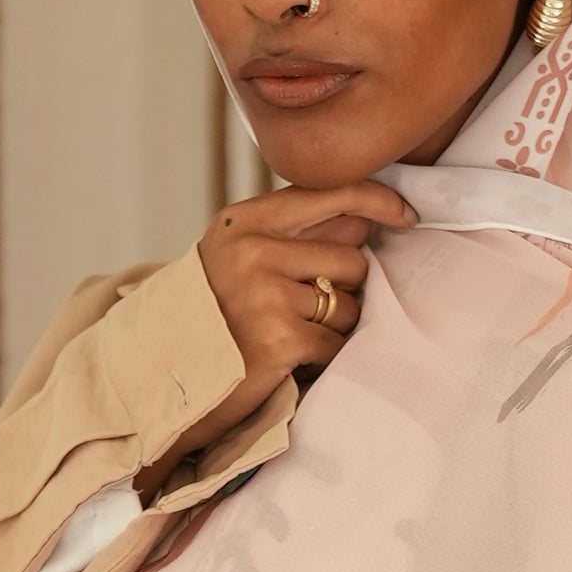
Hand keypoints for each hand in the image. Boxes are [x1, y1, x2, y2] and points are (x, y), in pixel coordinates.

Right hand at [197, 178, 418, 402]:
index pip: (330, 194)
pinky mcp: (280, 338)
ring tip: (291, 336)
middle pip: (350, 259)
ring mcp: (265, 293)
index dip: (378, 201)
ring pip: (347, 304)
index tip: (406, 215)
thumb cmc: (211, 317)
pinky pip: (335, 343)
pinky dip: (322, 358)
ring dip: (333, 328)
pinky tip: (290, 361)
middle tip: (304, 313)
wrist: (165, 377)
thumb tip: (364, 217)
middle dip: (342, 290)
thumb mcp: (239, 259)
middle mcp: (253, 249)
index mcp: (245, 221)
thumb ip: (296, 235)